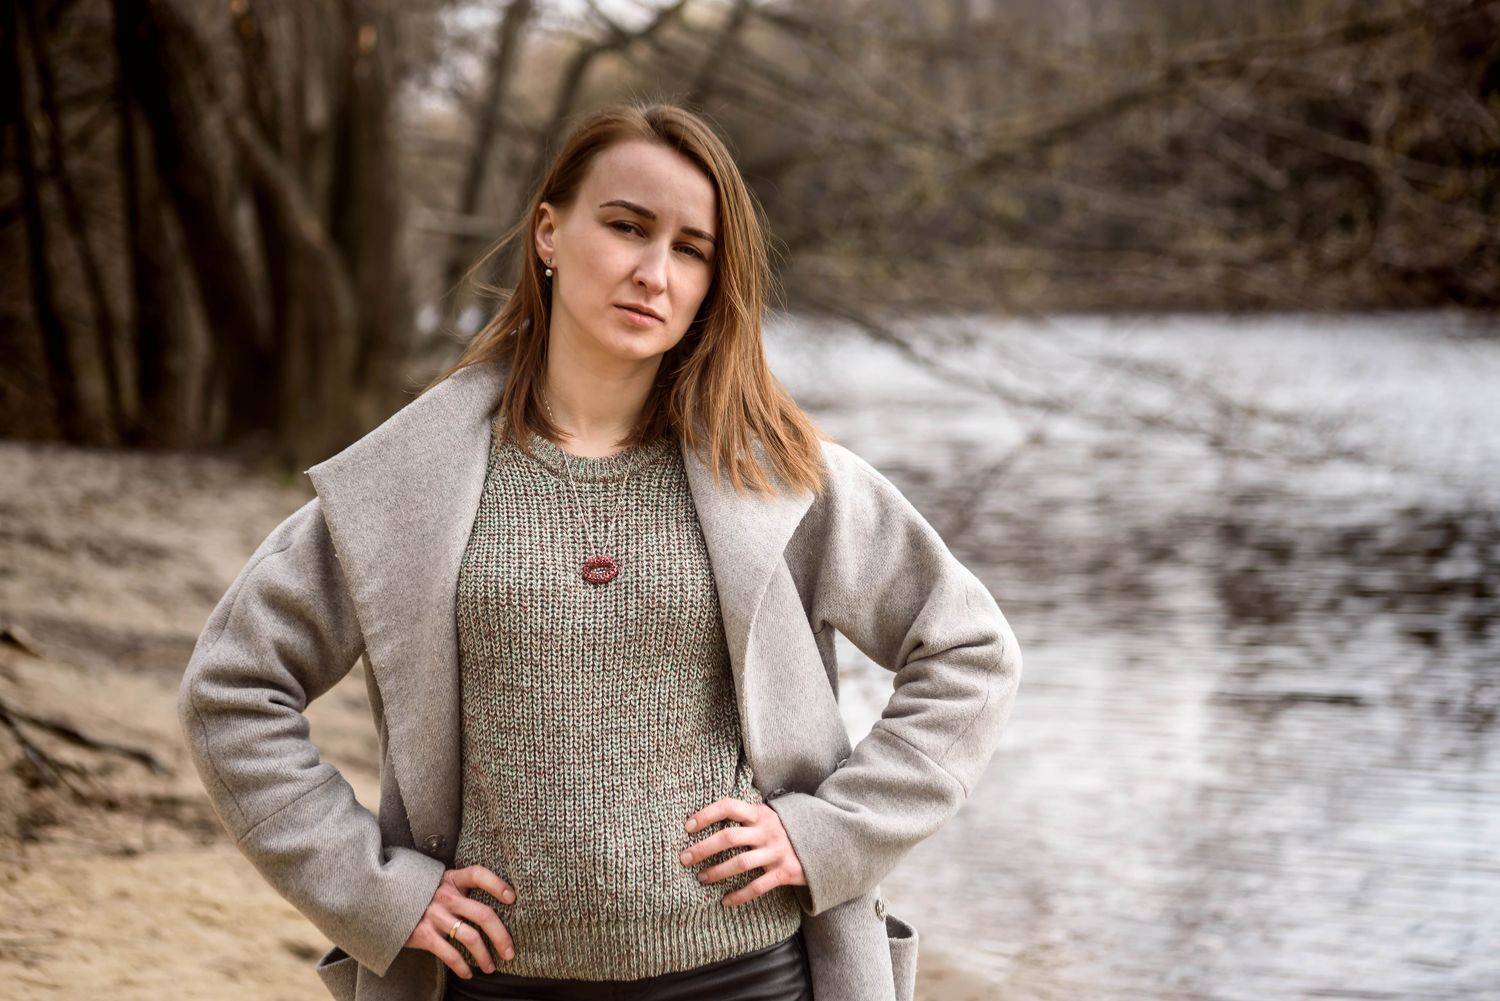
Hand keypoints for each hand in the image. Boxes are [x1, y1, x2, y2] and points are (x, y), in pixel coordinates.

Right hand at [403, 866, 517, 979]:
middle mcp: (445, 896)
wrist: (384, 904)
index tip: (513, 898)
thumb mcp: (440, 884)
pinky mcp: (424, 935)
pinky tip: (468, 973)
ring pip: (470, 937)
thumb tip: (494, 904)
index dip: (497, 884)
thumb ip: (460, 889)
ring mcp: (435, 915)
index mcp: (451, 880)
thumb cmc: (421, 896)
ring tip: (491, 967)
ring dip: (485, 956)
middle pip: (483, 914)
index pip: (478, 874)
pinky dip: (462, 967)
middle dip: (501, 936)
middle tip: (510, 952)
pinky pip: (450, 954)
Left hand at [679, 797, 808, 906]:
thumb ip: (747, 816)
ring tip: (701, 878)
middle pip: (729, 837)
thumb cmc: (787, 830)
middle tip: (684, 858)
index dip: (706, 815)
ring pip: (740, 863)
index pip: (729, 807)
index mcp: (760, 814)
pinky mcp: (785, 872)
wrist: (827, 843)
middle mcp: (767, 831)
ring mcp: (776, 852)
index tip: (687, 826)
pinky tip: (725, 901)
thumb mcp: (769, 816)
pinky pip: (757, 886)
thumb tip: (710, 816)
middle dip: (703, 848)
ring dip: (716, 872)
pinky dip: (739, 895)